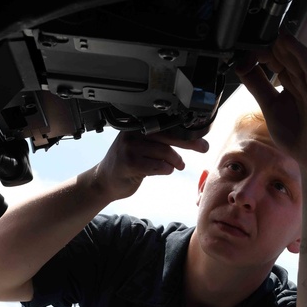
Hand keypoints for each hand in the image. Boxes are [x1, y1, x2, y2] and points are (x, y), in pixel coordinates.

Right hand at [88, 130, 208, 201]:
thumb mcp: (142, 147)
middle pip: (168, 135)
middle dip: (189, 143)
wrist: (104, 181)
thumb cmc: (127, 163)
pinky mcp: (129, 163)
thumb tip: (190, 139)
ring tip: (179, 165)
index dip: (185, 131)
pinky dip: (166, 169)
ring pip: (164, 152)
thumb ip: (160, 141)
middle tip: (203, 147)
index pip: (166, 125)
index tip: (201, 136)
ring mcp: (129, 148)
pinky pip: (157, 166)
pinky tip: (166, 170)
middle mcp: (132, 133)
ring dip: (176, 161)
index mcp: (136, 125)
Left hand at [234, 31, 306, 180]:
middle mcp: (306, 82)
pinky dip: (304, 59)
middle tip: (257, 37)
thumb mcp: (270, 108)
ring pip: (302, 61)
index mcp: (294, 84)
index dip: (262, 54)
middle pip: (289, 57)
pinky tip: (293, 48)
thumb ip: (258, 87)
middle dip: (273, 47)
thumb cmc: (298, 136)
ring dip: (290, 46)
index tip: (245, 53)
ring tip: (278, 33)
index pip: (278, 61)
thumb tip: (242, 67)